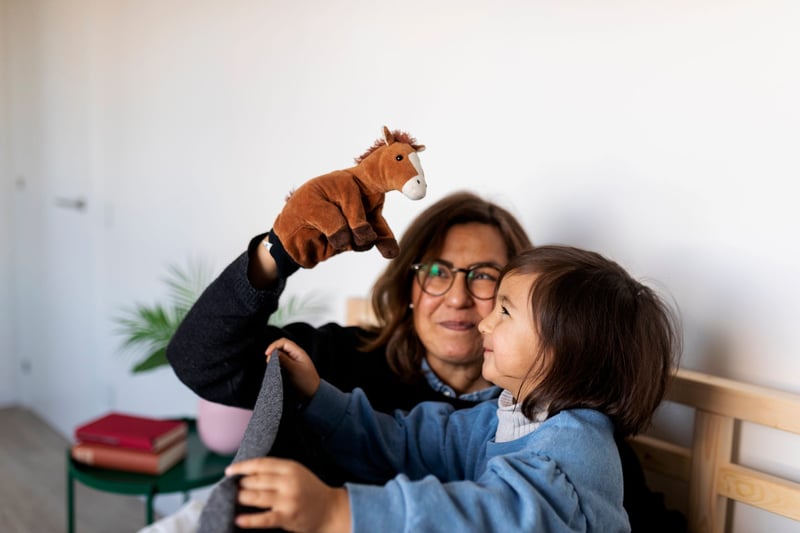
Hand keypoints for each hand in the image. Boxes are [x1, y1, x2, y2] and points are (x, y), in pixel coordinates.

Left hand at [225, 457, 350, 532]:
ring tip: (234, 499)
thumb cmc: (310, 490)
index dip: (242, 467)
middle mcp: (288, 481)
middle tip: (233, 488)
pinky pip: (264, 518)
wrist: (330, 510)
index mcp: (290, 467)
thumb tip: (247, 473)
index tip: (229, 471)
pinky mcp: (287, 516)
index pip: (260, 464)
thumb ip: (276, 471)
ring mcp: (288, 500)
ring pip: (256, 497)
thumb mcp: (296, 473)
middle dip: (241, 484)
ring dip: (241, 498)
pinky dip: (249, 520)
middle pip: (256, 480)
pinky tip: (238, 520)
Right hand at [265, 338, 320, 401]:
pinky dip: (276, 364)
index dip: (274, 346)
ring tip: (271, 365)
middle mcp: (295, 355)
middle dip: (273, 352)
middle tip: (268, 361)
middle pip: (281, 347)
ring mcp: (293, 361)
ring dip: (274, 358)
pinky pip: (281, 362)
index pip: (284, 342)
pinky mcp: (290, 368)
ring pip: (280, 355)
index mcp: (298, 352)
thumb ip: (283, 360)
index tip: (267, 354)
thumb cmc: (306, 381)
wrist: (312, 394)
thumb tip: (273, 353)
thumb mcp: (294, 369)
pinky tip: (275, 369)